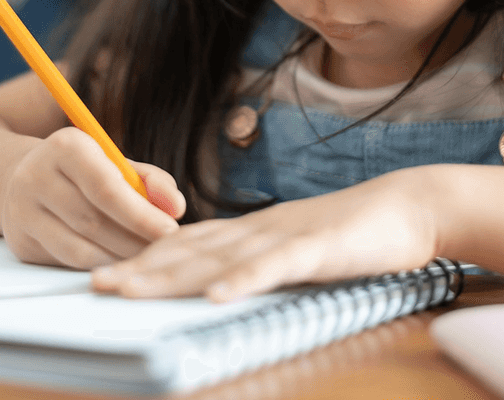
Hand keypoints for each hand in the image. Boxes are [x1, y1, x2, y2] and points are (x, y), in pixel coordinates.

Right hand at [1, 126, 186, 269]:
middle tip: (165, 251)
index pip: (106, 187)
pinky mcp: (20, 243)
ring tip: (146, 258)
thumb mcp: (118, 163)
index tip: (170, 230)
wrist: (25, 177)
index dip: (141, 214)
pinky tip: (119, 263)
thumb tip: (176, 207)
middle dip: (135, 241)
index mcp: (65, 146)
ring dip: (119, 259)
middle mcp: (36, 176)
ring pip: (79, 249)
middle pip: (93, 221)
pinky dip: (99, 266)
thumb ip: (152, 181)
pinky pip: (66, 263)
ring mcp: (22, 212)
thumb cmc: (85, 171)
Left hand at [91, 166, 442, 301]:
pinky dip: (241, 281)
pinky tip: (213, 297)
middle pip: (189, 251)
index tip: (106, 274)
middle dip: (139, 269)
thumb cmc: (356, 232)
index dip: (145, 260)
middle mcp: (259, 230)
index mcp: (254, 231)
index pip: (188, 245)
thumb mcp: (297, 246)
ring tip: (128, 289)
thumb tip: (223, 283)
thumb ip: (260, 260)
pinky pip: (273, 267)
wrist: (409, 207)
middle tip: (94, 285)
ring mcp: (285, 237)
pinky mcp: (317, 249)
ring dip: (169, 275)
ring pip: (217, 257)